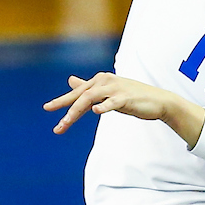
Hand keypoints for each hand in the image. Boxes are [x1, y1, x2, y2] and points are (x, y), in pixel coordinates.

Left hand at [44, 72, 204, 146]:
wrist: (158, 101)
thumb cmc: (132, 97)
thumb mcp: (107, 91)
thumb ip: (88, 87)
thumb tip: (70, 80)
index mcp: (100, 80)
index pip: (77, 92)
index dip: (62, 100)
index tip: (47, 108)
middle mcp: (106, 81)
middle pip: (80, 95)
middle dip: (65, 108)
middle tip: (56, 125)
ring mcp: (116, 88)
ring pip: (90, 98)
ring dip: (75, 111)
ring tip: (65, 123)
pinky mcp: (126, 97)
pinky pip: (112, 102)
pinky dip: (103, 106)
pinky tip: (95, 111)